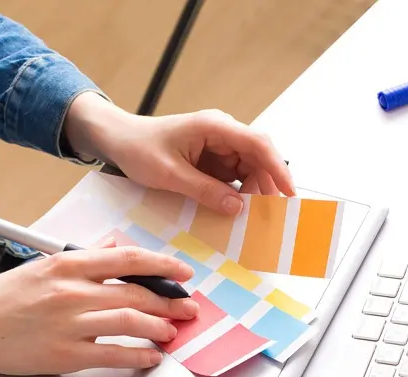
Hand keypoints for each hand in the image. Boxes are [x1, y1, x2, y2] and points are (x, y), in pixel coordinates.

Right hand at [0, 243, 197, 376]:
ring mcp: (69, 323)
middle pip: (136, 292)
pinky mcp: (64, 354)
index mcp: (67, 265)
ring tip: (172, 332)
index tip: (182, 273)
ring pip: (130, 321)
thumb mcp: (41, 267)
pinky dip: (138, 355)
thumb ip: (81, 259)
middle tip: (188, 309)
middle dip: (169, 302)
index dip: (161, 265)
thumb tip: (112, 248)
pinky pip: (113, 354)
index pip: (127, 259)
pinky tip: (151, 357)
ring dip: (159, 327)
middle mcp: (71, 291)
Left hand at [64, 92, 294, 214]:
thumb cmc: (139, 149)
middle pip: (259, 157)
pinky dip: (239, 193)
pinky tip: (238, 211)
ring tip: (255, 218)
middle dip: (267, 185)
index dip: (278, 168)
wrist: (118, 140)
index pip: (258, 144)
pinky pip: (235, 175)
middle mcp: (223, 132)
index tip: (289, 193)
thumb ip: (204, 190)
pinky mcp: (213, 158)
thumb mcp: (170, 174)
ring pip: (250, 168)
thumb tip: (237, 207)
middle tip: (270, 216)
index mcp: (215, 126)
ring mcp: (220, 145)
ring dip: (254, 191)